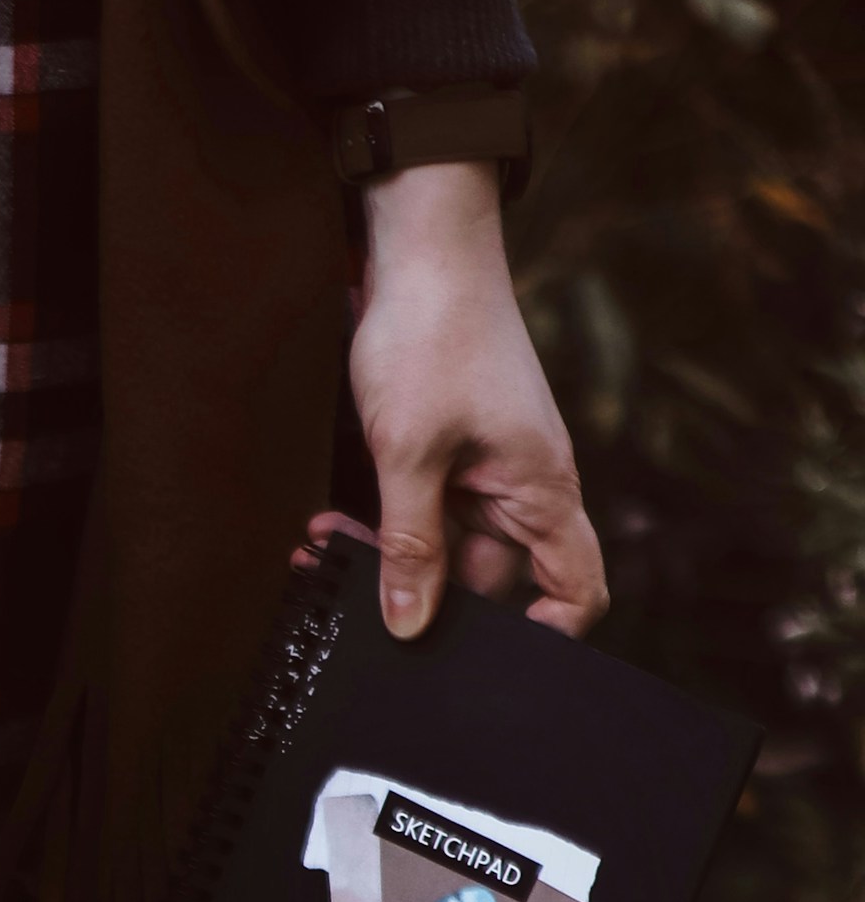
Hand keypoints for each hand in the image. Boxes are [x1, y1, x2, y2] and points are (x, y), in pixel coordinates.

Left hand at [317, 158, 607, 644]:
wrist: (421, 243)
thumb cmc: (434, 332)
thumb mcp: (409, 452)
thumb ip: (409, 545)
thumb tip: (408, 623)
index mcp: (542, 490)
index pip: (576, 588)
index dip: (548, 634)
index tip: (487, 658)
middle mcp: (522, 487)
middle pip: (487, 580)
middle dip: (420, 595)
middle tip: (355, 597)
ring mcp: (485, 470)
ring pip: (440, 548)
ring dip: (385, 557)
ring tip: (326, 551)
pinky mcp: (448, 453)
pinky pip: (419, 514)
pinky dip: (379, 526)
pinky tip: (330, 530)